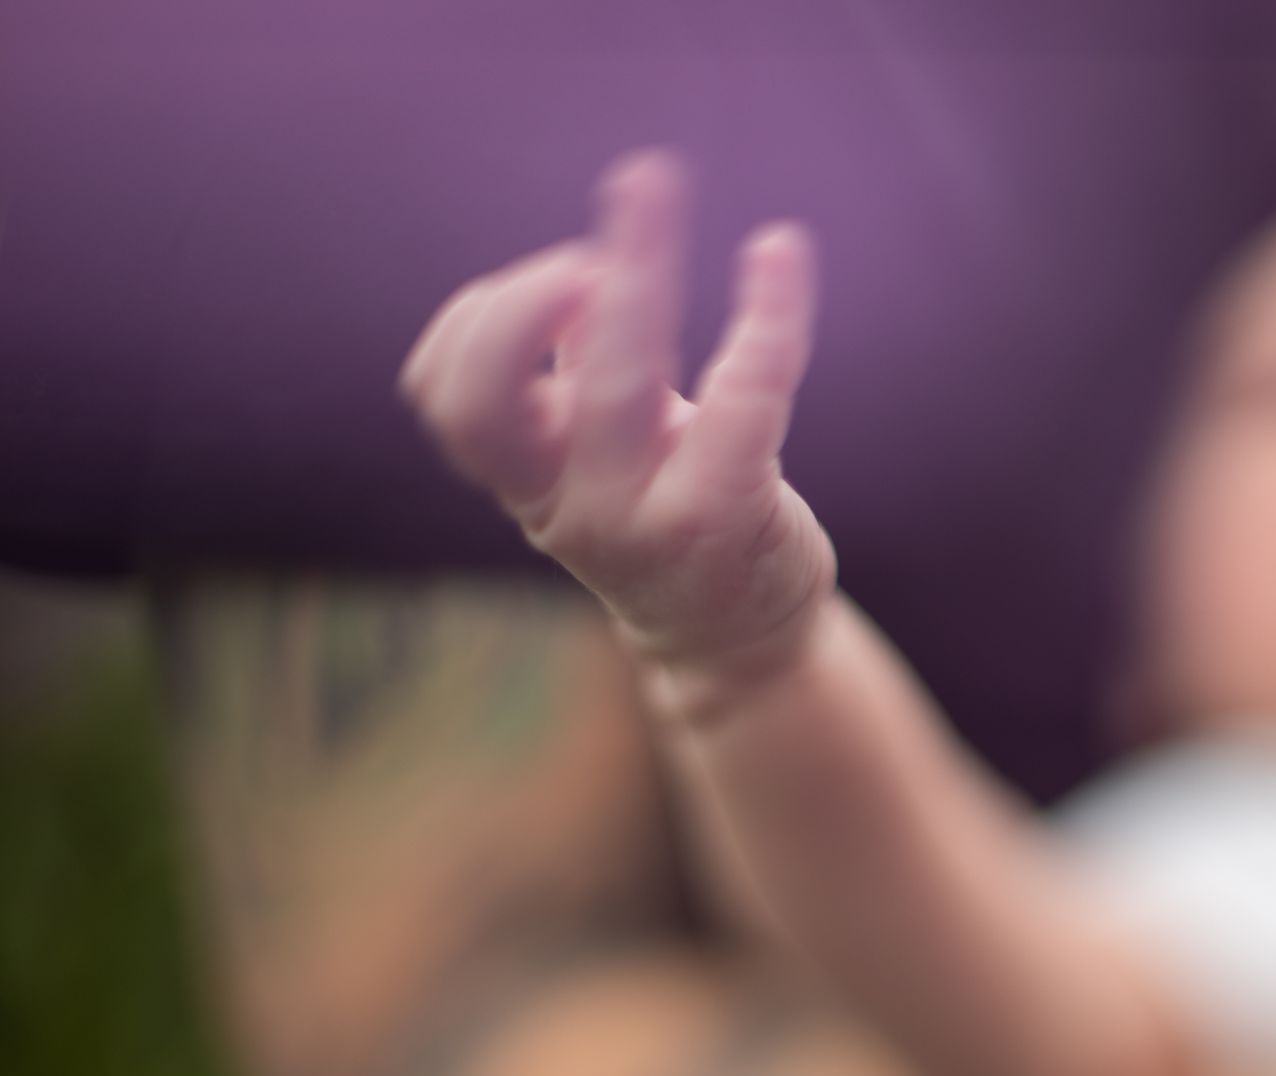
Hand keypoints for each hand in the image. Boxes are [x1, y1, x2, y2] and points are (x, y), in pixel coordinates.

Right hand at [400, 151, 835, 668]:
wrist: (735, 636)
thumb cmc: (665, 509)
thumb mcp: (601, 446)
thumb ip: (577, 368)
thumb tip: (590, 271)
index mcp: (526, 473)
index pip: (447, 393)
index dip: (483, 320)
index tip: (562, 282)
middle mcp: (565, 501)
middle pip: (498, 389)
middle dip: (532, 288)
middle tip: (615, 193)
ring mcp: (638, 515)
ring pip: (614, 383)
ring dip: (635, 270)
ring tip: (655, 185)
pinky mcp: (725, 516)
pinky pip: (740, 401)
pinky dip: (764, 319)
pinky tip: (775, 251)